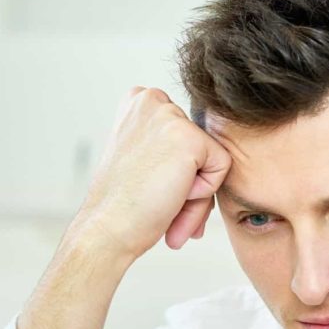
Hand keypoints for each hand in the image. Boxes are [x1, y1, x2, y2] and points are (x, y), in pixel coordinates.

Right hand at [69, 86, 230, 257]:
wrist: (107, 228)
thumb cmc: (124, 203)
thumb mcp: (143, 158)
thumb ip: (170, 145)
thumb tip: (211, 151)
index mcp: (138, 101)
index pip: (186, 134)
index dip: (176, 169)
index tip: (148, 184)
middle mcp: (152, 100)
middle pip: (200, 145)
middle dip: (188, 182)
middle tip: (157, 201)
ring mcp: (170, 115)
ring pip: (212, 158)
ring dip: (195, 191)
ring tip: (162, 201)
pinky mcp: (189, 137)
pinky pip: (222, 168)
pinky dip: (203, 193)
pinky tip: (171, 196)